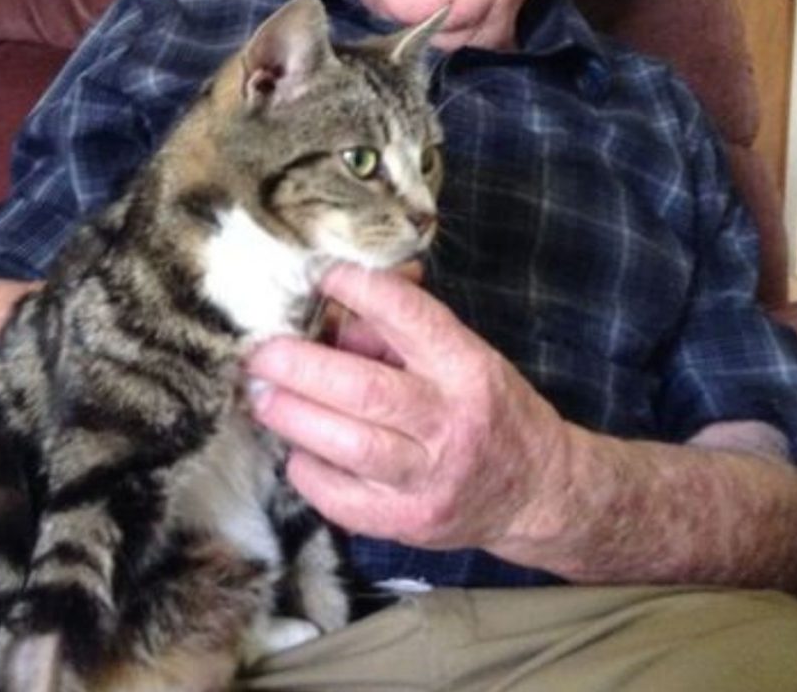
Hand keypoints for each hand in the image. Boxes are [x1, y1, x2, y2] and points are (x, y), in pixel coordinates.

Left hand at [245, 263, 570, 552]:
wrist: (536, 493)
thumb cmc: (489, 408)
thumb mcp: (464, 354)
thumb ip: (402, 331)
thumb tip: (334, 308)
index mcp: (467, 368)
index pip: (409, 318)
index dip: (358, 290)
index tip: (315, 273)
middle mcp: (450, 420)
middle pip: (366, 390)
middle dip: (301, 367)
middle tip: (259, 351)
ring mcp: (429, 478)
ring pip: (350, 446)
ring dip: (294, 416)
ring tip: (260, 396)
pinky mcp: (407, 522)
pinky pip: (342, 499)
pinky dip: (309, 471)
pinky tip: (296, 450)